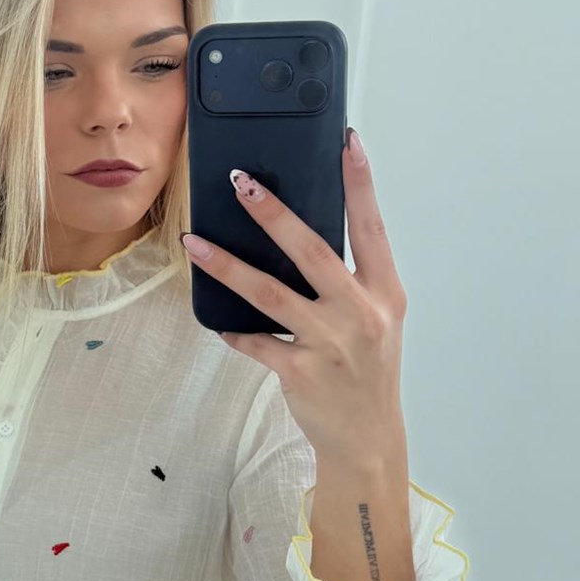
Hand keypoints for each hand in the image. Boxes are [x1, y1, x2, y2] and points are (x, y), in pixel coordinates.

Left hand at [181, 128, 407, 469]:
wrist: (368, 438)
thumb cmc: (368, 370)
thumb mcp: (376, 319)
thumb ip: (349, 280)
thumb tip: (298, 233)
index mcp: (385, 293)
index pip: (372, 227)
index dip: (360, 183)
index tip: (346, 142)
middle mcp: (361, 314)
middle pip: (312, 252)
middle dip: (273, 214)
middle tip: (241, 182)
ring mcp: (330, 344)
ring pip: (269, 294)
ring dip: (227, 265)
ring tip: (194, 241)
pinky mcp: (301, 372)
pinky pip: (256, 342)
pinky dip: (236, 332)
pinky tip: (219, 321)